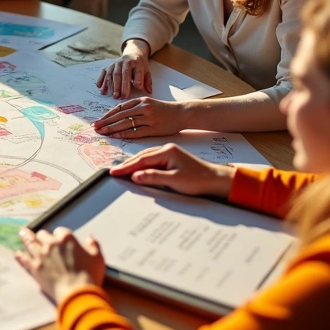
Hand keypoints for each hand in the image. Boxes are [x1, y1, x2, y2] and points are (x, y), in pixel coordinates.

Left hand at [15, 227, 105, 302]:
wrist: (77, 292)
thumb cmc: (89, 275)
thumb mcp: (97, 257)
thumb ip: (93, 245)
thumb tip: (89, 239)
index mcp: (66, 238)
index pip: (61, 231)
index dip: (61, 236)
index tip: (61, 240)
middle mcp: (51, 244)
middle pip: (43, 235)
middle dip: (43, 236)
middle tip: (41, 238)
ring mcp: (41, 256)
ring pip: (30, 243)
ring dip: (26, 237)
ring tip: (22, 233)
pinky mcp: (34, 268)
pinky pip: (24, 259)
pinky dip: (20, 256)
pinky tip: (16, 254)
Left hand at [92, 96, 187, 138]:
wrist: (183, 113)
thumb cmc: (165, 109)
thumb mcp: (149, 103)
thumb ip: (135, 107)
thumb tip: (119, 114)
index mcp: (141, 100)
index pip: (120, 108)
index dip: (108, 114)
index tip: (99, 120)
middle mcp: (143, 107)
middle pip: (120, 115)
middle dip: (106, 122)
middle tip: (95, 127)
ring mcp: (149, 118)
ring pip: (126, 123)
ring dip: (112, 128)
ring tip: (102, 132)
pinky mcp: (154, 128)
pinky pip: (136, 132)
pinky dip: (125, 134)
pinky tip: (116, 136)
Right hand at [97, 39, 151, 98]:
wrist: (133, 53)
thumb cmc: (139, 65)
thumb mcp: (146, 71)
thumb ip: (147, 81)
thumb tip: (148, 91)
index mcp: (136, 62)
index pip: (136, 70)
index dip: (137, 79)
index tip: (138, 88)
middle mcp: (124, 61)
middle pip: (122, 74)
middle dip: (121, 86)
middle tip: (121, 96)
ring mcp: (115, 63)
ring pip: (112, 74)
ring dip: (111, 85)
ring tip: (113, 95)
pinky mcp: (109, 65)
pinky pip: (104, 73)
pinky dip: (101, 80)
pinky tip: (100, 88)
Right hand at [110, 143, 235, 197]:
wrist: (216, 179)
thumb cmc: (198, 180)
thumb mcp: (175, 181)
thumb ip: (154, 177)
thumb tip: (135, 176)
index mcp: (167, 151)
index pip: (141, 160)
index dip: (126, 167)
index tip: (114, 172)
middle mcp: (166, 149)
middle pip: (141, 156)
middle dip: (127, 165)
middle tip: (113, 172)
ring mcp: (169, 153)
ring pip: (145, 157)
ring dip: (133, 164)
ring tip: (121, 171)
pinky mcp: (171, 159)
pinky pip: (151, 160)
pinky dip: (142, 165)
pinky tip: (137, 169)